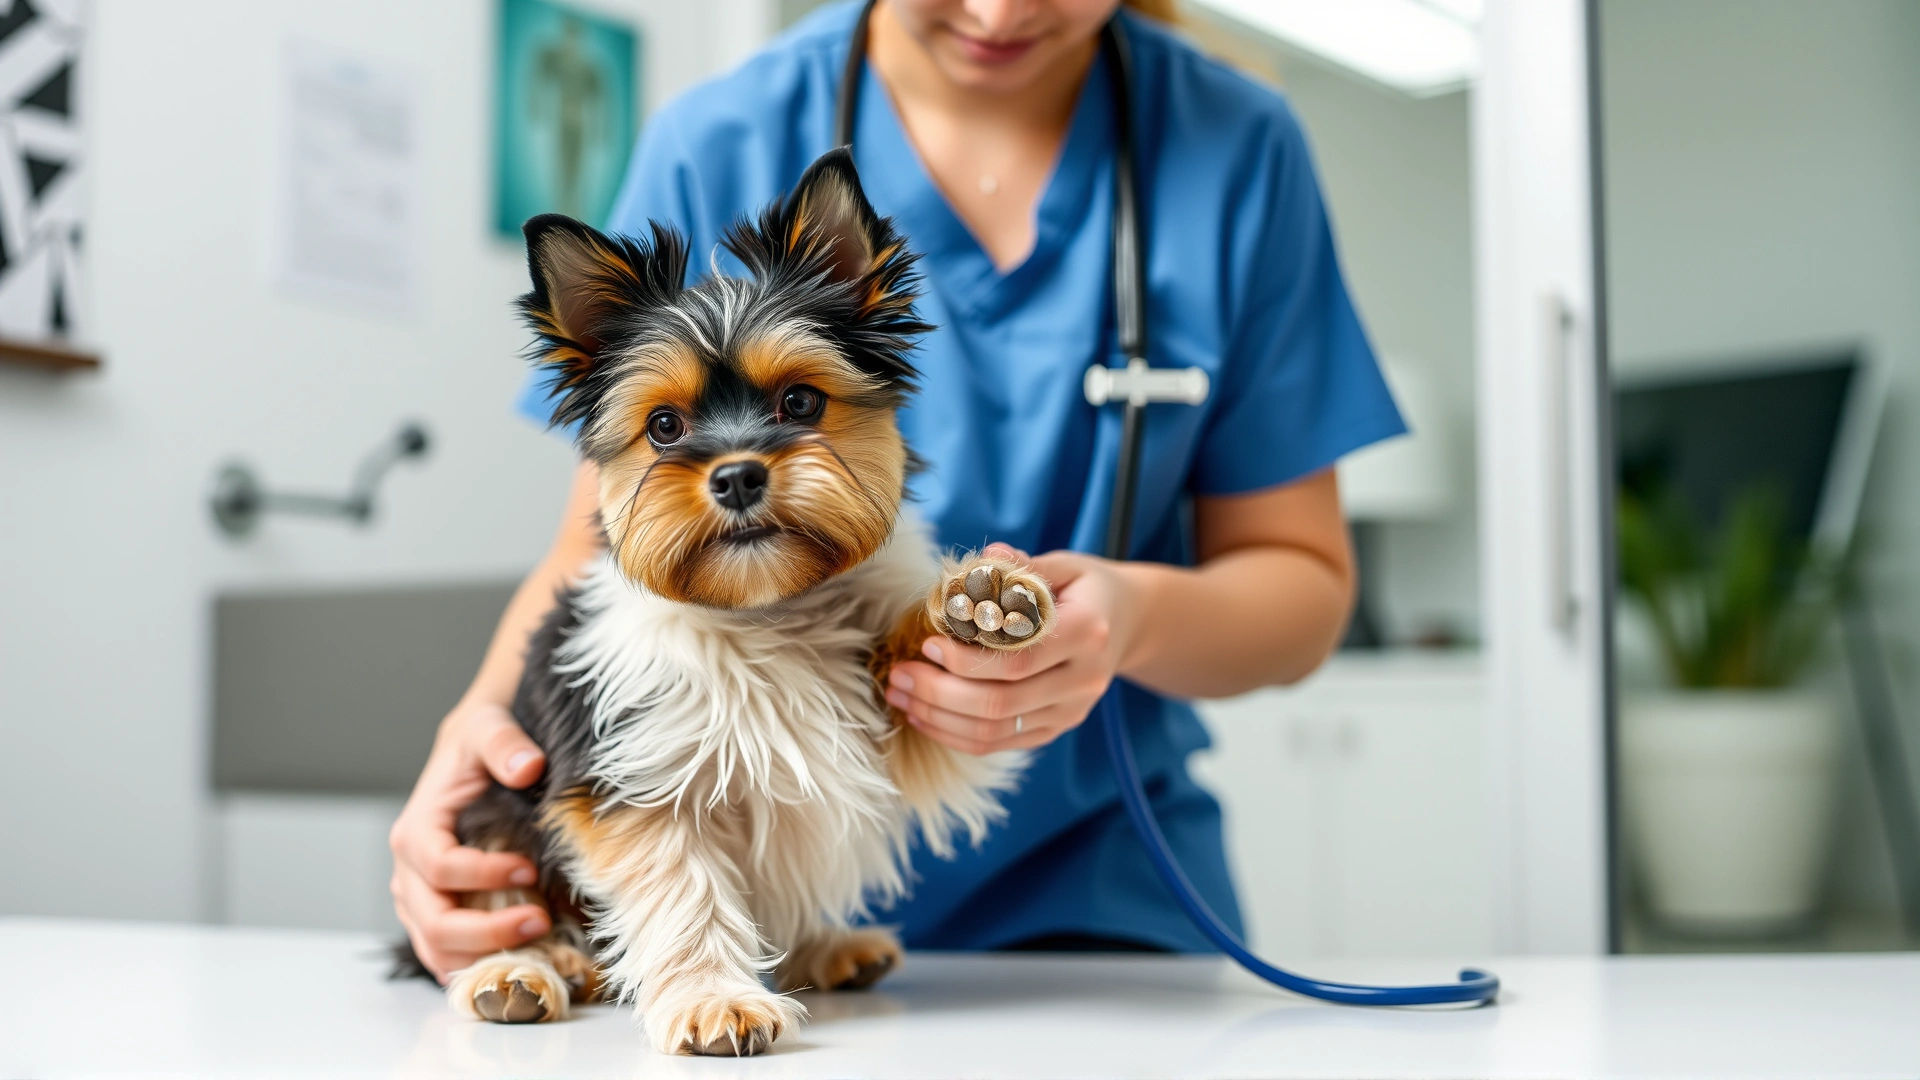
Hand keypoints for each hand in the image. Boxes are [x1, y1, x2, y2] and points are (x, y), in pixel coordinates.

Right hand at [388, 699, 551, 981]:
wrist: (473, 753)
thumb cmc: (480, 743)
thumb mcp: (490, 727)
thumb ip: (504, 743)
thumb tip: (528, 766)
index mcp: (416, 831)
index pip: (443, 869)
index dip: (485, 876)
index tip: (530, 869)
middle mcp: (409, 872)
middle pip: (435, 922)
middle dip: (487, 932)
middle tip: (541, 921)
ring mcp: (419, 899)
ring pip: (436, 949)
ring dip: (483, 956)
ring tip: (535, 944)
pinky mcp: (434, 914)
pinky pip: (445, 954)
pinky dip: (475, 965)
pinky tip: (514, 962)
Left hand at [885, 544, 1141, 754]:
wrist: (1128, 623)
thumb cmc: (1085, 588)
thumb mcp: (1064, 564)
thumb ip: (1022, 565)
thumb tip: (980, 561)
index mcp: (1087, 633)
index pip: (1019, 660)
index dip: (967, 660)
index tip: (928, 645)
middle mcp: (1083, 680)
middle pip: (1001, 703)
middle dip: (939, 694)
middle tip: (898, 675)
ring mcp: (1071, 711)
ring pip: (995, 731)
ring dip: (939, 718)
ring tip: (900, 696)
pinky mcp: (1055, 729)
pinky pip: (999, 743)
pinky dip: (955, 734)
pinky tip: (923, 716)